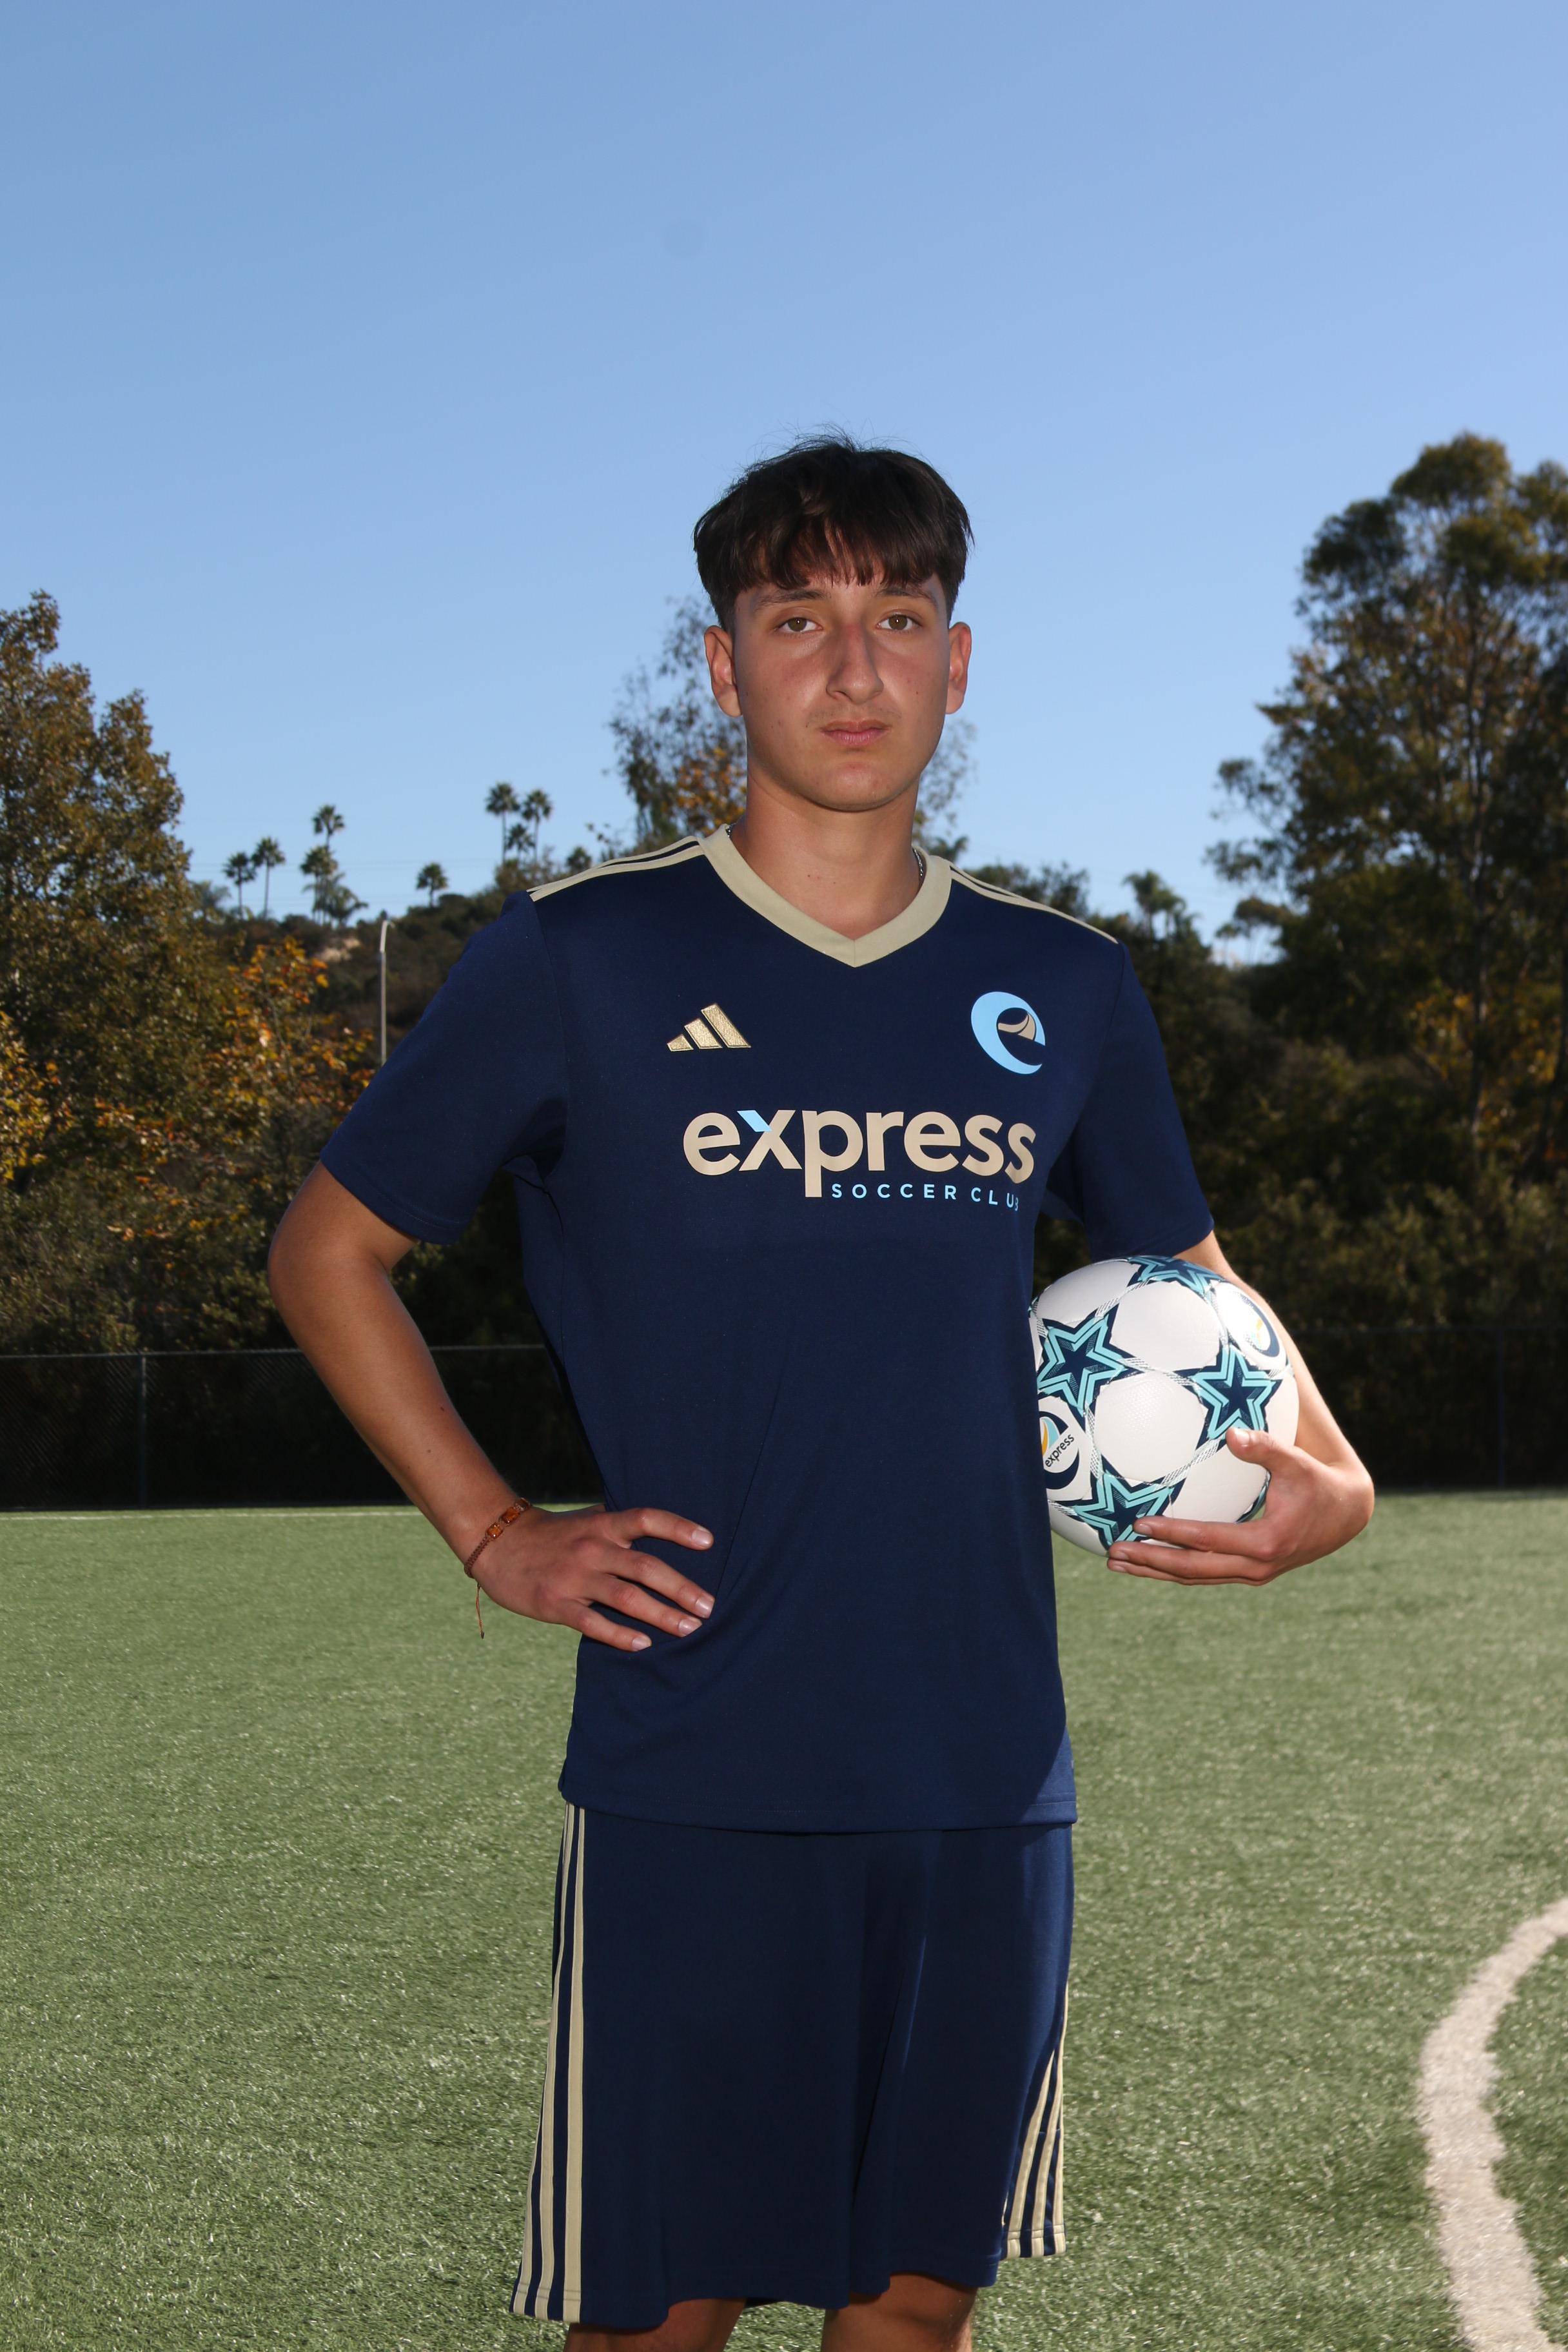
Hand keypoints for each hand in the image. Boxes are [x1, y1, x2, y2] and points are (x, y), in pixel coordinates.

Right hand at [472, 1505, 715, 1649]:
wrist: (498, 1544)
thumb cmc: (553, 1537)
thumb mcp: (586, 1523)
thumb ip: (619, 1533)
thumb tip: (664, 1542)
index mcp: (602, 1525)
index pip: (647, 1519)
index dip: (678, 1528)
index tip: (708, 1541)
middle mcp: (592, 1548)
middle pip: (645, 1567)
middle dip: (681, 1588)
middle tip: (709, 1607)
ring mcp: (575, 1577)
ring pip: (626, 1598)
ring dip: (661, 1615)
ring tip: (689, 1628)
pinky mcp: (556, 1604)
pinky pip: (593, 1623)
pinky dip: (620, 1635)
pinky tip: (644, 1645)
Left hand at [1106, 1427, 1373, 1585]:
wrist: (1346, 1515)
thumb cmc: (1317, 1482)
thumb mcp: (1296, 1463)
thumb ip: (1265, 1448)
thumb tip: (1232, 1433)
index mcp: (1266, 1542)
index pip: (1207, 1540)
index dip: (1171, 1533)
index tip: (1138, 1523)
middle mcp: (1258, 1566)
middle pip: (1194, 1569)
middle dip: (1151, 1562)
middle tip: (1112, 1554)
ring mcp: (1254, 1574)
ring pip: (1196, 1578)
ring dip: (1156, 1571)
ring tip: (1117, 1564)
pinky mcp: (1251, 1573)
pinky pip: (1206, 1575)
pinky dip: (1174, 1570)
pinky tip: (1147, 1562)